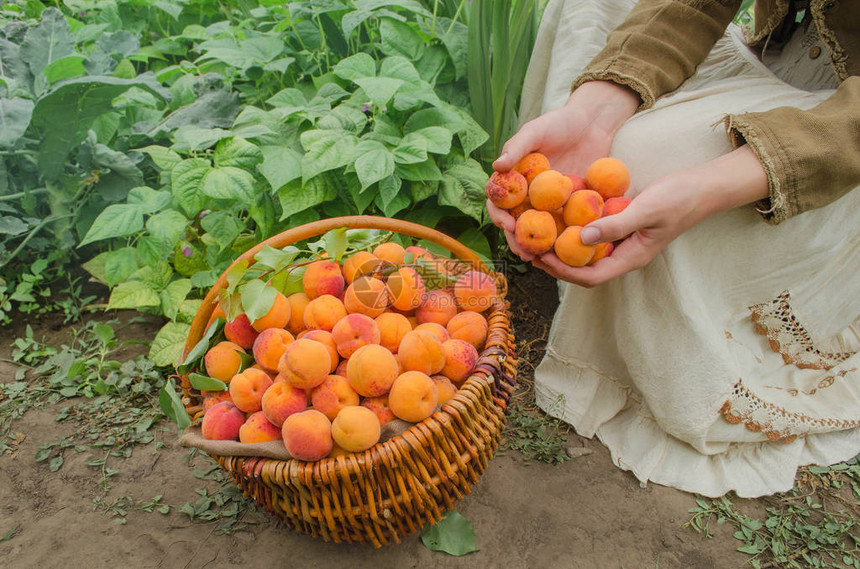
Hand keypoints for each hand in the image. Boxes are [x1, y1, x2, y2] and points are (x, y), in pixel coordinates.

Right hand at [486, 80, 639, 253]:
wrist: (593, 122)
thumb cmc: (560, 122)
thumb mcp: (536, 130)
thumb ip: (517, 147)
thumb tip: (496, 166)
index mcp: (513, 179)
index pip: (498, 202)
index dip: (499, 216)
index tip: (509, 225)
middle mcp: (527, 194)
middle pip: (516, 222)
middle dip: (517, 240)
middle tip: (525, 253)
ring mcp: (549, 202)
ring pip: (539, 230)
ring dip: (538, 246)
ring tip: (543, 260)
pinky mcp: (570, 205)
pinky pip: (564, 225)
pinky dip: (563, 239)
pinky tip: (567, 251)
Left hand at [533, 145, 769, 286]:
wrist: (703, 187)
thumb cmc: (679, 198)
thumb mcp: (647, 209)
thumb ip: (616, 224)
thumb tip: (582, 238)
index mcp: (631, 258)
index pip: (590, 276)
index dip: (562, 270)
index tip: (540, 256)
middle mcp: (623, 254)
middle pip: (582, 269)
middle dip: (555, 262)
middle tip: (529, 248)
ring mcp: (622, 242)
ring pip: (585, 252)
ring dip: (561, 246)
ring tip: (537, 234)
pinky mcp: (621, 226)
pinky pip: (592, 233)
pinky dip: (574, 228)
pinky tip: (557, 214)